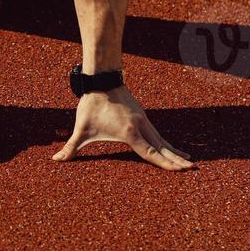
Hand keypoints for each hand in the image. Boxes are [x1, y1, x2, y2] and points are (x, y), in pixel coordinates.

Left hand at [52, 85, 192, 169]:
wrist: (102, 80)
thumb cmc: (91, 104)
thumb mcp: (81, 128)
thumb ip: (70, 147)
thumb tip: (56, 160)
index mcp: (129, 132)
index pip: (151, 153)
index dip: (165, 164)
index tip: (180, 171)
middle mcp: (141, 126)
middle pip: (162, 147)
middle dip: (177, 160)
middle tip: (193, 170)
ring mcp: (143, 120)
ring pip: (162, 139)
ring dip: (174, 151)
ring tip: (189, 161)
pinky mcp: (142, 116)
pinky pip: (157, 133)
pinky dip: (166, 142)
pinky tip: (171, 147)